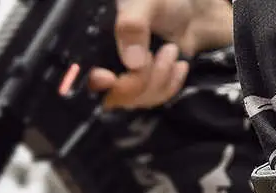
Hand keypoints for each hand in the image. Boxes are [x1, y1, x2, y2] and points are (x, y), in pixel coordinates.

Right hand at [89, 0, 232, 109]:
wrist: (190, 15)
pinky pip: (154, 100)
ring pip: (136, 100)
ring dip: (161, 79)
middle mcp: (105, 61)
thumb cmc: (163, 2)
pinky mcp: (146, 88)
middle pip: (113, 94)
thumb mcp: (145, 3)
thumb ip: (133, 25)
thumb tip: (132, 64)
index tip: (108, 77)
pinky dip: (170, 85)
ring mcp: (126, 78)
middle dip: (140, 80)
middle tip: (161, 53)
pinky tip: (178, 66)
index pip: (85, 72)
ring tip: (172, 51)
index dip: (94, 81)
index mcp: (95, 39)